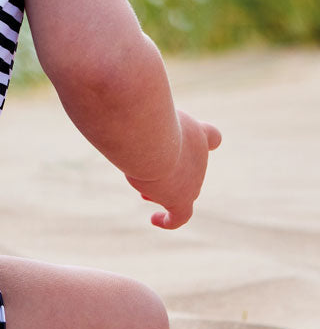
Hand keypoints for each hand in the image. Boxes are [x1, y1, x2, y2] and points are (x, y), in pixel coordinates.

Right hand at [126, 110, 221, 229]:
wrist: (148, 135)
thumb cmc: (139, 115)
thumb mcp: (140, 109)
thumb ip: (135, 115)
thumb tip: (116, 120)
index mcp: (195, 132)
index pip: (212, 137)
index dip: (204, 141)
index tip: (190, 145)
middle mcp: (199, 156)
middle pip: (190, 168)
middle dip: (171, 172)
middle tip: (147, 172)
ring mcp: (193, 179)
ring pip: (183, 190)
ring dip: (164, 191)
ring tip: (144, 194)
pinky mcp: (181, 198)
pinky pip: (180, 216)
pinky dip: (169, 220)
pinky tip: (155, 220)